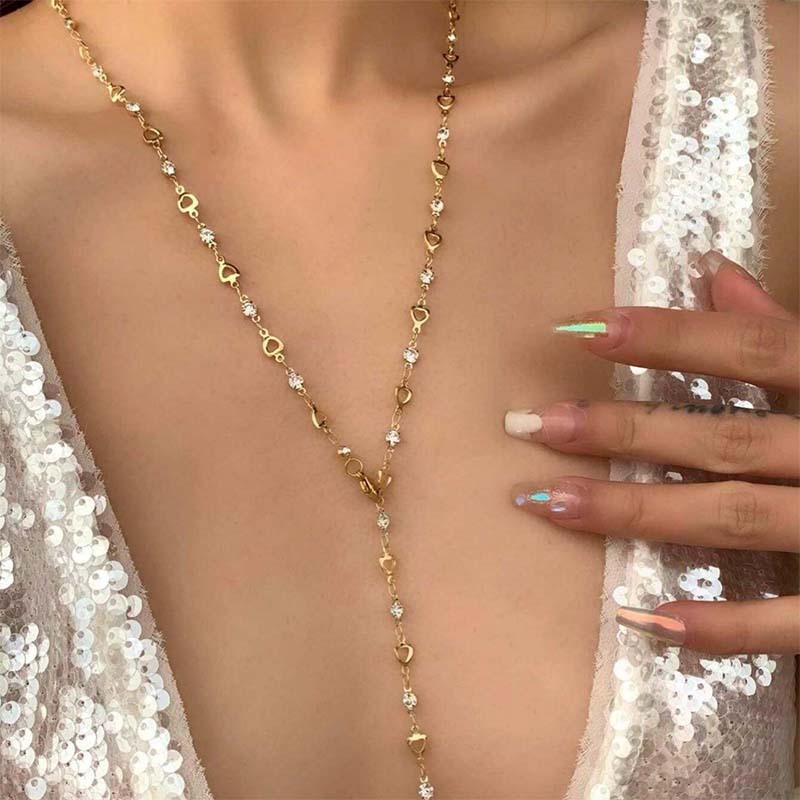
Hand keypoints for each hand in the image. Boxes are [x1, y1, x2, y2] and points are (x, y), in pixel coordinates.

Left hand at [505, 250, 798, 654]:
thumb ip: (790, 326)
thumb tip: (714, 273)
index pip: (752, 349)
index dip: (665, 336)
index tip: (576, 328)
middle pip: (721, 438)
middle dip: (622, 431)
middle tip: (532, 425)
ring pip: (731, 519)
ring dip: (635, 512)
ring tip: (546, 502)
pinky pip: (787, 621)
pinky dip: (718, 624)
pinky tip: (638, 617)